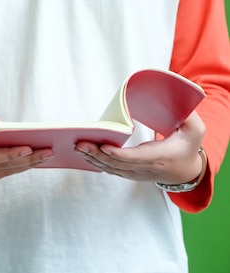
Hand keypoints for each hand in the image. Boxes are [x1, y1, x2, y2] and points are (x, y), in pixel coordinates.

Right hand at [0, 110, 54, 184]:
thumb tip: (21, 137)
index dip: (9, 154)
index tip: (28, 148)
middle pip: (1, 166)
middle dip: (27, 159)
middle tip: (49, 152)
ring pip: (5, 172)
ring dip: (26, 165)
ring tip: (46, 156)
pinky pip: (1, 173)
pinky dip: (17, 167)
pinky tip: (33, 161)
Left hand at [75, 112, 205, 183]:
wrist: (187, 171)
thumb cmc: (188, 146)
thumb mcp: (195, 130)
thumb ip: (188, 115)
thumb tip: (178, 98)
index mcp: (161, 157)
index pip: (136, 158)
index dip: (119, 154)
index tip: (104, 147)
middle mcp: (146, 168)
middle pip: (118, 164)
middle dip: (97, 154)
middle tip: (79, 144)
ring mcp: (136, 173)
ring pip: (111, 168)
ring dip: (93, 159)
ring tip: (77, 147)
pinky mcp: (129, 173)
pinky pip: (110, 170)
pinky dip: (96, 163)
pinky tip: (83, 154)